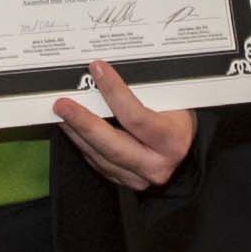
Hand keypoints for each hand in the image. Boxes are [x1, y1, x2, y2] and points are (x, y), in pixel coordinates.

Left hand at [58, 60, 193, 190]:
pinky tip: (72, 128)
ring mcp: (139, 177)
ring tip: (62, 113)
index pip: (137, 118)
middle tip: (63, 105)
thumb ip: (144, 91)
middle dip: (83, 123)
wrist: (188, 152)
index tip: (97, 70)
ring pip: (100, 156)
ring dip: (76, 132)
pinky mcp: (125, 182)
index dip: (114, 93)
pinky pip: (98, 163)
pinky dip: (82, 144)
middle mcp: (155, 164)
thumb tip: (107, 70)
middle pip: (112, 144)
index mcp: (171, 140)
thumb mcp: (172, 102)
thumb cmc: (179, 120)